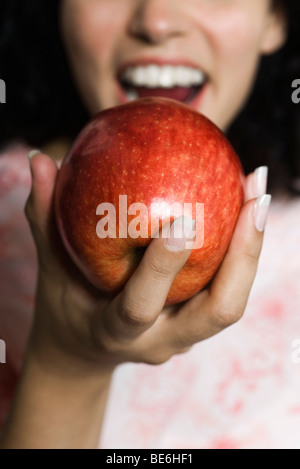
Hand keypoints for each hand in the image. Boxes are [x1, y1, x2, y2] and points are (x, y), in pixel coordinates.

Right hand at [25, 153, 269, 371]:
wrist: (84, 351)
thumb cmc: (66, 304)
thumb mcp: (49, 267)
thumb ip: (44, 217)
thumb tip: (40, 159)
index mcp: (116, 332)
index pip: (141, 307)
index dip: (162, 267)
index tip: (183, 220)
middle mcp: (161, 340)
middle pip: (219, 311)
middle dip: (243, 256)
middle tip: (253, 197)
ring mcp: (184, 336)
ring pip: (232, 301)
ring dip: (252, 248)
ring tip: (256, 191)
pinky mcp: (196, 321)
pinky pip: (227, 287)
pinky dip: (241, 248)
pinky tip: (242, 204)